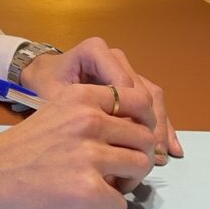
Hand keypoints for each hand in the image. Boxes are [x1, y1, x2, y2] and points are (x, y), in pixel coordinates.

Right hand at [0, 83, 155, 208]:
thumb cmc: (24, 146)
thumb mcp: (59, 112)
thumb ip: (94, 114)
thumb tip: (134, 132)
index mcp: (83, 97)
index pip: (140, 100)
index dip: (147, 122)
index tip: (136, 138)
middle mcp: (90, 120)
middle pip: (145, 138)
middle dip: (138, 157)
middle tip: (120, 170)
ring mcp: (90, 156)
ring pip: (141, 168)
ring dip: (129, 183)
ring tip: (107, 187)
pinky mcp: (88, 190)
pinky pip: (121, 204)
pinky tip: (87, 206)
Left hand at [20, 37, 183, 162]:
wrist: (40, 73)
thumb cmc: (44, 83)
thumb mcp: (55, 96)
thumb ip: (80, 112)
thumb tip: (111, 142)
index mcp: (96, 51)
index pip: (124, 85)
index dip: (132, 117)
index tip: (132, 145)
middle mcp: (115, 56)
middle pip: (142, 92)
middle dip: (150, 126)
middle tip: (152, 156)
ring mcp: (125, 68)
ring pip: (151, 97)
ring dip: (158, 128)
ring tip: (161, 157)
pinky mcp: (130, 82)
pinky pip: (150, 102)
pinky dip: (160, 125)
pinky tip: (170, 148)